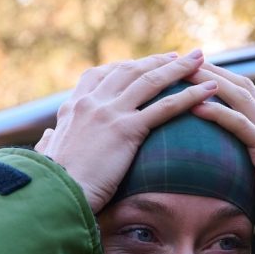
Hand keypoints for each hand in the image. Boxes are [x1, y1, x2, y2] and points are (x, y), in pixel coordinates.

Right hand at [35, 50, 217, 214]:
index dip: (125, 67)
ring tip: (201, 60)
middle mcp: (91, 103)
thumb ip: (48, 143)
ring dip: (179, 68)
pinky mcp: (126, 130)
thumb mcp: (46, 157)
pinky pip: (164, 107)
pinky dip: (190, 95)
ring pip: (150, 81)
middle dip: (157, 61)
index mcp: (72, 108)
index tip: (142, 64)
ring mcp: (109, 113)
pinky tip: (209, 90)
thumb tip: (45, 138)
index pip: (100, 76)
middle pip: (130, 71)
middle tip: (179, 56)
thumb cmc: (52, 186)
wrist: (55, 197)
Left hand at [189, 63, 254, 253]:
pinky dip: (219, 113)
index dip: (219, 82)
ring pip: (241, 98)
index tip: (191, 74)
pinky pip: (242, 126)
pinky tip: (195, 105)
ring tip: (183, 72)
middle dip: (211, 71)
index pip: (244, 98)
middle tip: (182, 60)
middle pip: (241, 88)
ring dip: (211, 82)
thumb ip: (239, 178)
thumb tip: (213, 184)